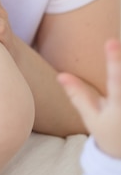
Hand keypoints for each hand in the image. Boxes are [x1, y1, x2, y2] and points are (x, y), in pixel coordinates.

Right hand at [58, 39, 120, 157]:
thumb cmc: (109, 135)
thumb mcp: (91, 118)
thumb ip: (78, 95)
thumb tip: (60, 75)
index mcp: (118, 109)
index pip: (116, 81)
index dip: (114, 60)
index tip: (112, 41)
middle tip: (116, 40)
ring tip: (116, 47)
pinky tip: (118, 58)